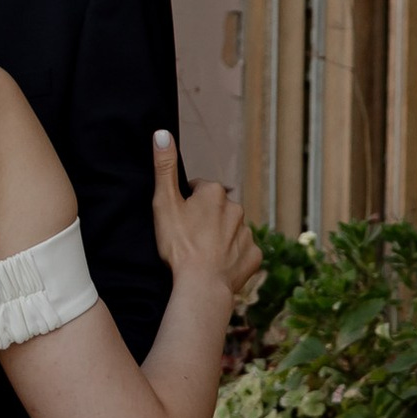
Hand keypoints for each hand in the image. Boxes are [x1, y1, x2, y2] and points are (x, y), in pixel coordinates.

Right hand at [151, 131, 258, 309]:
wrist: (201, 285)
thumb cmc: (179, 244)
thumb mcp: (164, 203)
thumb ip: (164, 167)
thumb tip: (162, 132)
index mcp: (214, 193)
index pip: (199, 189)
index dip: (186, 203)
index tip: (178, 220)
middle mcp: (236, 208)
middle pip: (217, 209)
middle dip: (206, 219)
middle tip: (189, 238)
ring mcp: (247, 233)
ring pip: (231, 230)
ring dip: (220, 237)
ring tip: (203, 254)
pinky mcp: (254, 255)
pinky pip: (243, 251)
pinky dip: (233, 257)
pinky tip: (218, 266)